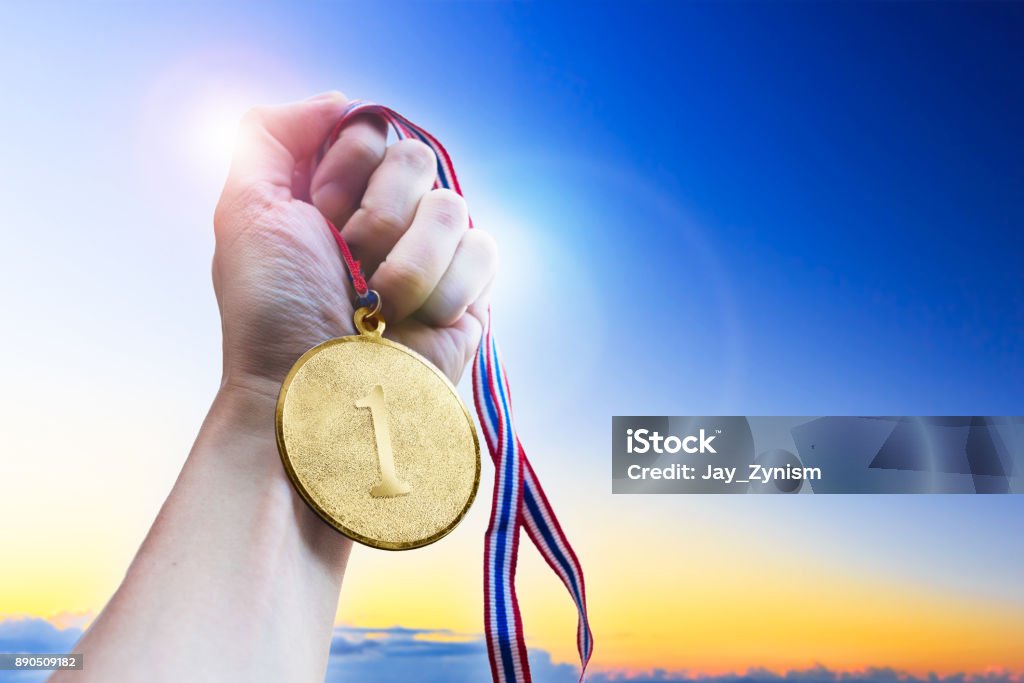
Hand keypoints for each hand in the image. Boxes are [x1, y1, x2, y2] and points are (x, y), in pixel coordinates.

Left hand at [213, 92, 496, 396]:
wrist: (314, 399)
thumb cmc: (272, 314)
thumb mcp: (244, 210)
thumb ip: (269, 133)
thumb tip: (341, 100)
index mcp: (334, 193)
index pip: (369, 131)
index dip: (344, 171)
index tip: (316, 219)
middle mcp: (386, 217)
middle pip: (415, 160)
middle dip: (375, 219)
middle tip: (348, 269)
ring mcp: (431, 253)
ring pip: (452, 206)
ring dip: (407, 265)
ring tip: (378, 310)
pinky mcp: (470, 293)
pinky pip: (484, 250)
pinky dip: (446, 290)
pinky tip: (416, 323)